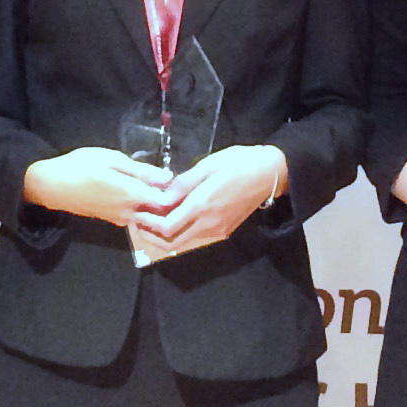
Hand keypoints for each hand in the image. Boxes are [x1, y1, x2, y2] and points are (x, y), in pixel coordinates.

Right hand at [24, 147, 170, 228]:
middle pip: (159, 214)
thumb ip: (140, 170)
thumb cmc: (80, 166)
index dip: (177, 193)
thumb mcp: (111, 159)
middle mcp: (128, 213)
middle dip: (170, 202)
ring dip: (157, 206)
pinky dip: (144, 209)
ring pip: (147, 217)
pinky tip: (142, 194)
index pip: (166, 203)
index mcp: (131, 195)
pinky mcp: (111, 220)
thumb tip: (167, 176)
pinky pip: (135, 217)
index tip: (182, 180)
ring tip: (160, 187)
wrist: (51, 186)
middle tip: (175, 185)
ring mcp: (119, 219)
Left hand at [131, 143, 287, 258]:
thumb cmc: (238, 163)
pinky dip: (180, 233)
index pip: (167, 227)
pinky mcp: (224, 231)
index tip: (138, 213)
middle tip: (139, 222)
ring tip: (152, 220)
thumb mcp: (208, 165)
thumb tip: (161, 196)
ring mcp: (218, 230)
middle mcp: (209, 224)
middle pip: (172, 243)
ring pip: (184, 243)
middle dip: (151, 236)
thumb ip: (183, 183)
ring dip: (165, 236)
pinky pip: (196, 238)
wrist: (269, 174)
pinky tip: (174, 219)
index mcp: (203, 205)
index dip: (149, 224)